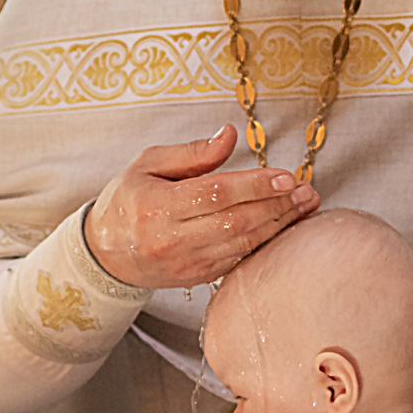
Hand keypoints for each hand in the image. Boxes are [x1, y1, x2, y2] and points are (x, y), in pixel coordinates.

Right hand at [86, 124, 318, 289]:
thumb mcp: (148, 164)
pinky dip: (264, 242)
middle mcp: (172, 239)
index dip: (255, 185)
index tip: (286, 176)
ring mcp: (186, 263)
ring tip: (305, 206)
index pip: (215, 194)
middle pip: (235, 222)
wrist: (105, 254)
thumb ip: (192, 152)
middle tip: (306, 190)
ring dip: (278, 225)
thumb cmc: (128, 201)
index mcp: (158, 206)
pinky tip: (284, 226)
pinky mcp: (197, 278)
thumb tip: (230, 135)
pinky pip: (238, 260)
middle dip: (276, 205)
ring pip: (242, 244)